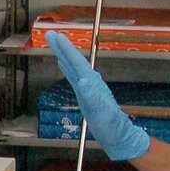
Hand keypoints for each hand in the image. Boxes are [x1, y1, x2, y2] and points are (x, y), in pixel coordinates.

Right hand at [45, 31, 148, 160]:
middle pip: (74, 61)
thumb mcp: (102, 113)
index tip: (57, 36)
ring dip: (63, 55)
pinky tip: (62, 64)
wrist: (119, 136)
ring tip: (54, 43)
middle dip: (63, 48)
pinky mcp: (85, 95)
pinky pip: (73, 77)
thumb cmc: (111, 126)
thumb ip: (93, 97)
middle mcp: (91, 83)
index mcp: (93, 85)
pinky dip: (66, 69)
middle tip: (50, 34)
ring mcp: (88, 88)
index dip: (67, 50)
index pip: (78, 63)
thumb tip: (84, 81)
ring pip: (73, 67)